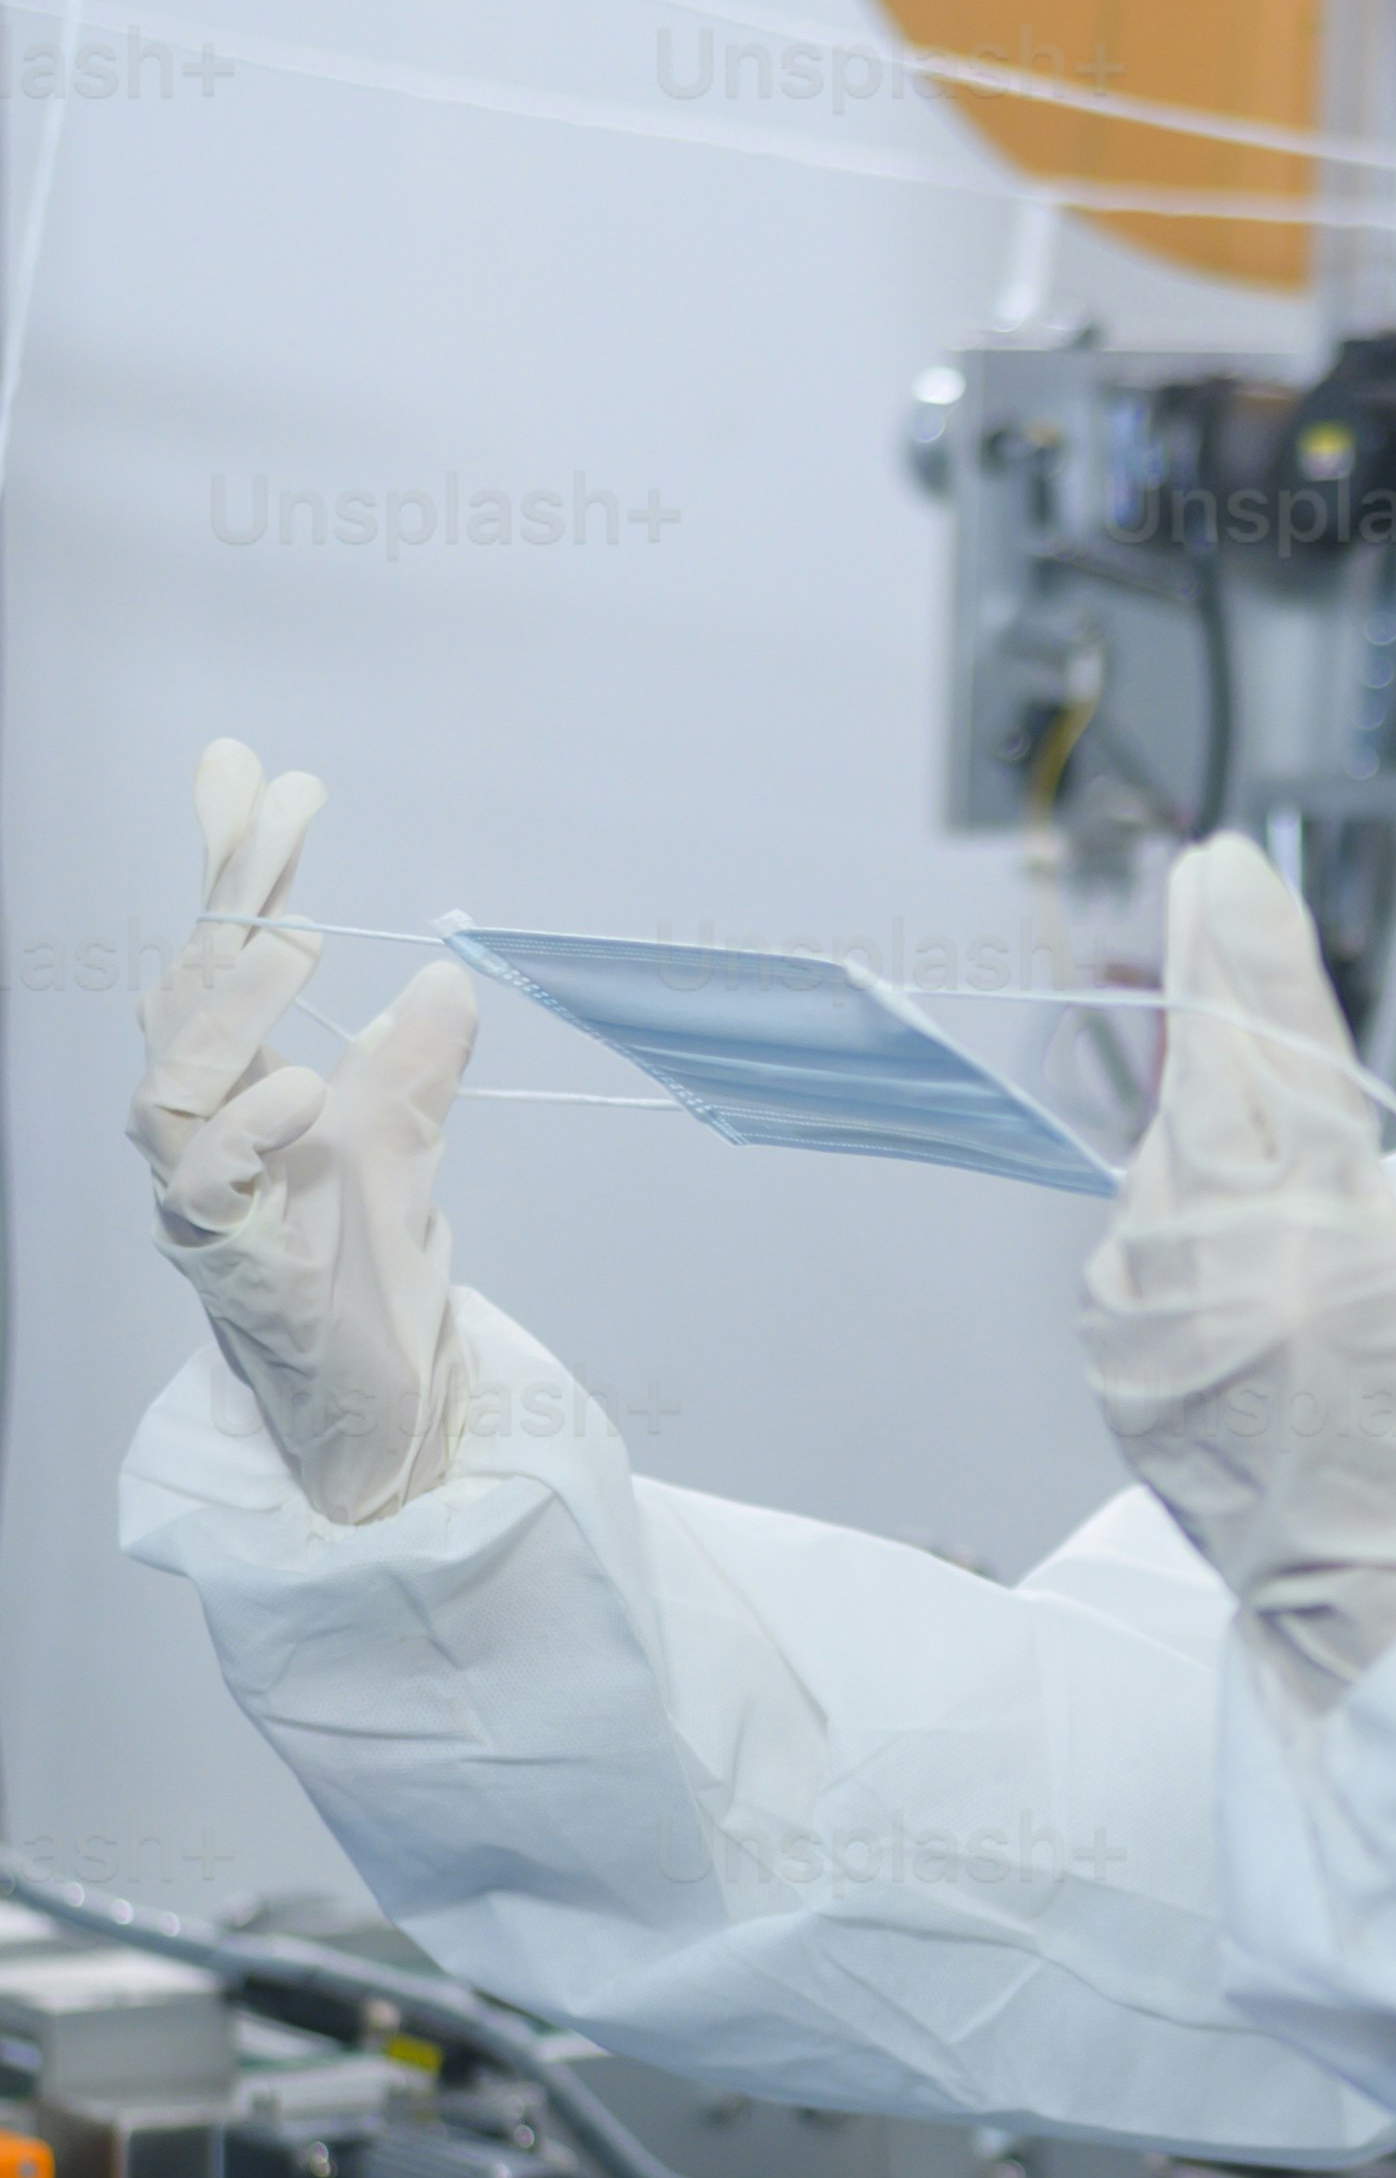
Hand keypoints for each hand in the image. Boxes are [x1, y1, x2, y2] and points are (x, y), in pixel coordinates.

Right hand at [131, 738, 479, 1524]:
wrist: (376, 1404)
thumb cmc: (363, 1274)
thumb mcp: (404, 1144)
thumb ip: (412, 1060)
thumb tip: (441, 974)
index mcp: (236, 1087)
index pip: (225, 955)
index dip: (234, 864)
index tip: (258, 772)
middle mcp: (198, 1131)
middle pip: (188, 993)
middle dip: (231, 893)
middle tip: (282, 809)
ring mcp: (199, 1196)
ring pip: (172, 1084)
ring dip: (231, 1007)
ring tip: (293, 942)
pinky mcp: (227, 1263)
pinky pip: (210, 1191)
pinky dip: (249, 1136)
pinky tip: (302, 1094)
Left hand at [1079, 836, 1395, 1703]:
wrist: (1376, 1606)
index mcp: (1314, 1220)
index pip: (1280, 1047)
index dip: (1256, 948)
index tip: (1224, 865)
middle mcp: (1211, 1249)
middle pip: (1204, 1078)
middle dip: (1213, 984)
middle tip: (1202, 888)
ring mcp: (1149, 1307)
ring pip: (1166, 1169)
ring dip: (1202, 1137)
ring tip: (1250, 1143)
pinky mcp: (1116, 1364)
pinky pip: (1134, 1258)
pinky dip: (1171, 1235)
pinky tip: (1209, 1246)